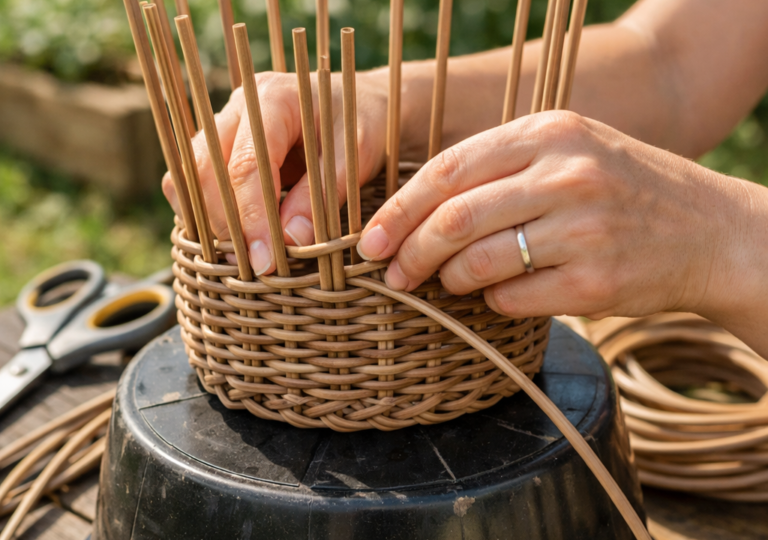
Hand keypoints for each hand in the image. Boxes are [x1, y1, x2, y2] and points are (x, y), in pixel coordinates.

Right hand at [162, 70, 387, 273]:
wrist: (366, 105)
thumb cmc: (365, 125)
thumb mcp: (355, 158)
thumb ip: (322, 197)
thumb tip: (290, 241)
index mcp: (273, 100)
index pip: (247, 166)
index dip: (252, 219)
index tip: (264, 262)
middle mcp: (239, 109)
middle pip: (206, 170)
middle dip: (224, 224)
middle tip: (254, 264)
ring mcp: (226, 126)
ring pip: (191, 175)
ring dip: (210, 219)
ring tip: (243, 255)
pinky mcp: (224, 147)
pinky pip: (197, 181)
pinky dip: (209, 212)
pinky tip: (236, 237)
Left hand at [356, 111, 752, 321]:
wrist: (709, 231)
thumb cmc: (621, 191)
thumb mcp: (567, 153)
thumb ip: (498, 171)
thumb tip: (417, 216)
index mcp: (549, 133)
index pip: (448, 170)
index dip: (399, 209)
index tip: (369, 239)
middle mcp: (566, 175)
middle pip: (454, 218)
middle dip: (410, 251)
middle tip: (393, 273)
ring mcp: (584, 229)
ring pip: (478, 263)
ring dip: (449, 281)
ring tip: (448, 284)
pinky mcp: (595, 282)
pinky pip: (512, 299)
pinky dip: (492, 302)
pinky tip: (500, 295)